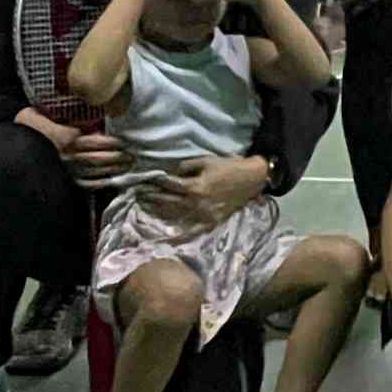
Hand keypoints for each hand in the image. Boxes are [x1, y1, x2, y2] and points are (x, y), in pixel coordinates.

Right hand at [14, 108, 130, 184]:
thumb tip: (77, 96)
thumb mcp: (38, 113)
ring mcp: (66, 171)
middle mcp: (68, 157)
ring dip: (115, 170)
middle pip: (100, 158)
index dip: (113, 143)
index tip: (126, 140)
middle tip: (134, 154)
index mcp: (65, 138)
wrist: (5, 150)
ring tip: (129, 165)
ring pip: (96, 172)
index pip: (97, 142)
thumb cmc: (23, 128)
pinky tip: (112, 180)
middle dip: (119, 157)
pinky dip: (101, 183)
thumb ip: (59, 110)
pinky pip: (86, 184)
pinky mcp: (63, 181)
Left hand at [140, 153, 268, 234]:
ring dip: (160, 212)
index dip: (154, 183)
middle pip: (168, 203)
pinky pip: (192, 228)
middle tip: (139, 196)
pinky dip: (179, 230)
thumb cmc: (229, 166)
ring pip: (177, 215)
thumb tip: (171, 173)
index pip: (168, 186)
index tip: (142, 182)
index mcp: (195, 187)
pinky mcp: (211, 221)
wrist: (252, 179)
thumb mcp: (206, 160)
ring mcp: (204, 215)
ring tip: (147, 208)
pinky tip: (168, 231)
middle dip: (152, 199)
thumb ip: (186, 166)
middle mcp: (197, 203)